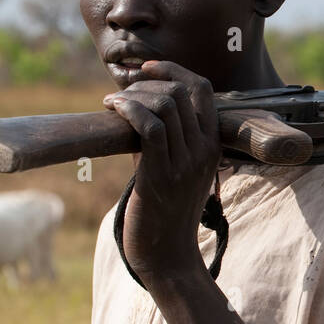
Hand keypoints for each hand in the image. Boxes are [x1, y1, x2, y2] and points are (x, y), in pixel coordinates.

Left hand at [103, 60, 220, 280]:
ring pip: (163, 105)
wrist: (168, 256)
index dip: (174, 68)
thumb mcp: (178, 170)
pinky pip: (148, 126)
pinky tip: (111, 110)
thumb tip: (139, 111)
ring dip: (132, 96)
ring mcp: (185, 163)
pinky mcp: (161, 175)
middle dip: (146, 82)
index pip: (202, 88)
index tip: (148, 68)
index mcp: (212, 145)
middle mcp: (203, 150)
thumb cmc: (167, 214)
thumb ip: (167, 140)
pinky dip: (128, 110)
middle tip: (122, 94)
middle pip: (179, 91)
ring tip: (112, 104)